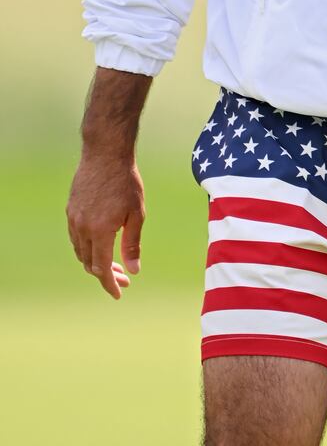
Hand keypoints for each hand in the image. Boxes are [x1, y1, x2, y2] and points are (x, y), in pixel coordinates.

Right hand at [66, 155, 144, 298]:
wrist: (105, 154)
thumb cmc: (126, 181)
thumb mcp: (136, 213)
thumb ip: (132, 243)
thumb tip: (134, 270)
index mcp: (100, 231)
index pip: (101, 268)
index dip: (110, 284)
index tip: (119, 293)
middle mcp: (82, 228)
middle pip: (89, 263)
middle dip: (105, 275)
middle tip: (123, 278)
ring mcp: (73, 218)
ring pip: (80, 251)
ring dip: (94, 262)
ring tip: (113, 264)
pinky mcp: (70, 209)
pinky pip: (75, 237)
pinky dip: (86, 248)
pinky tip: (99, 245)